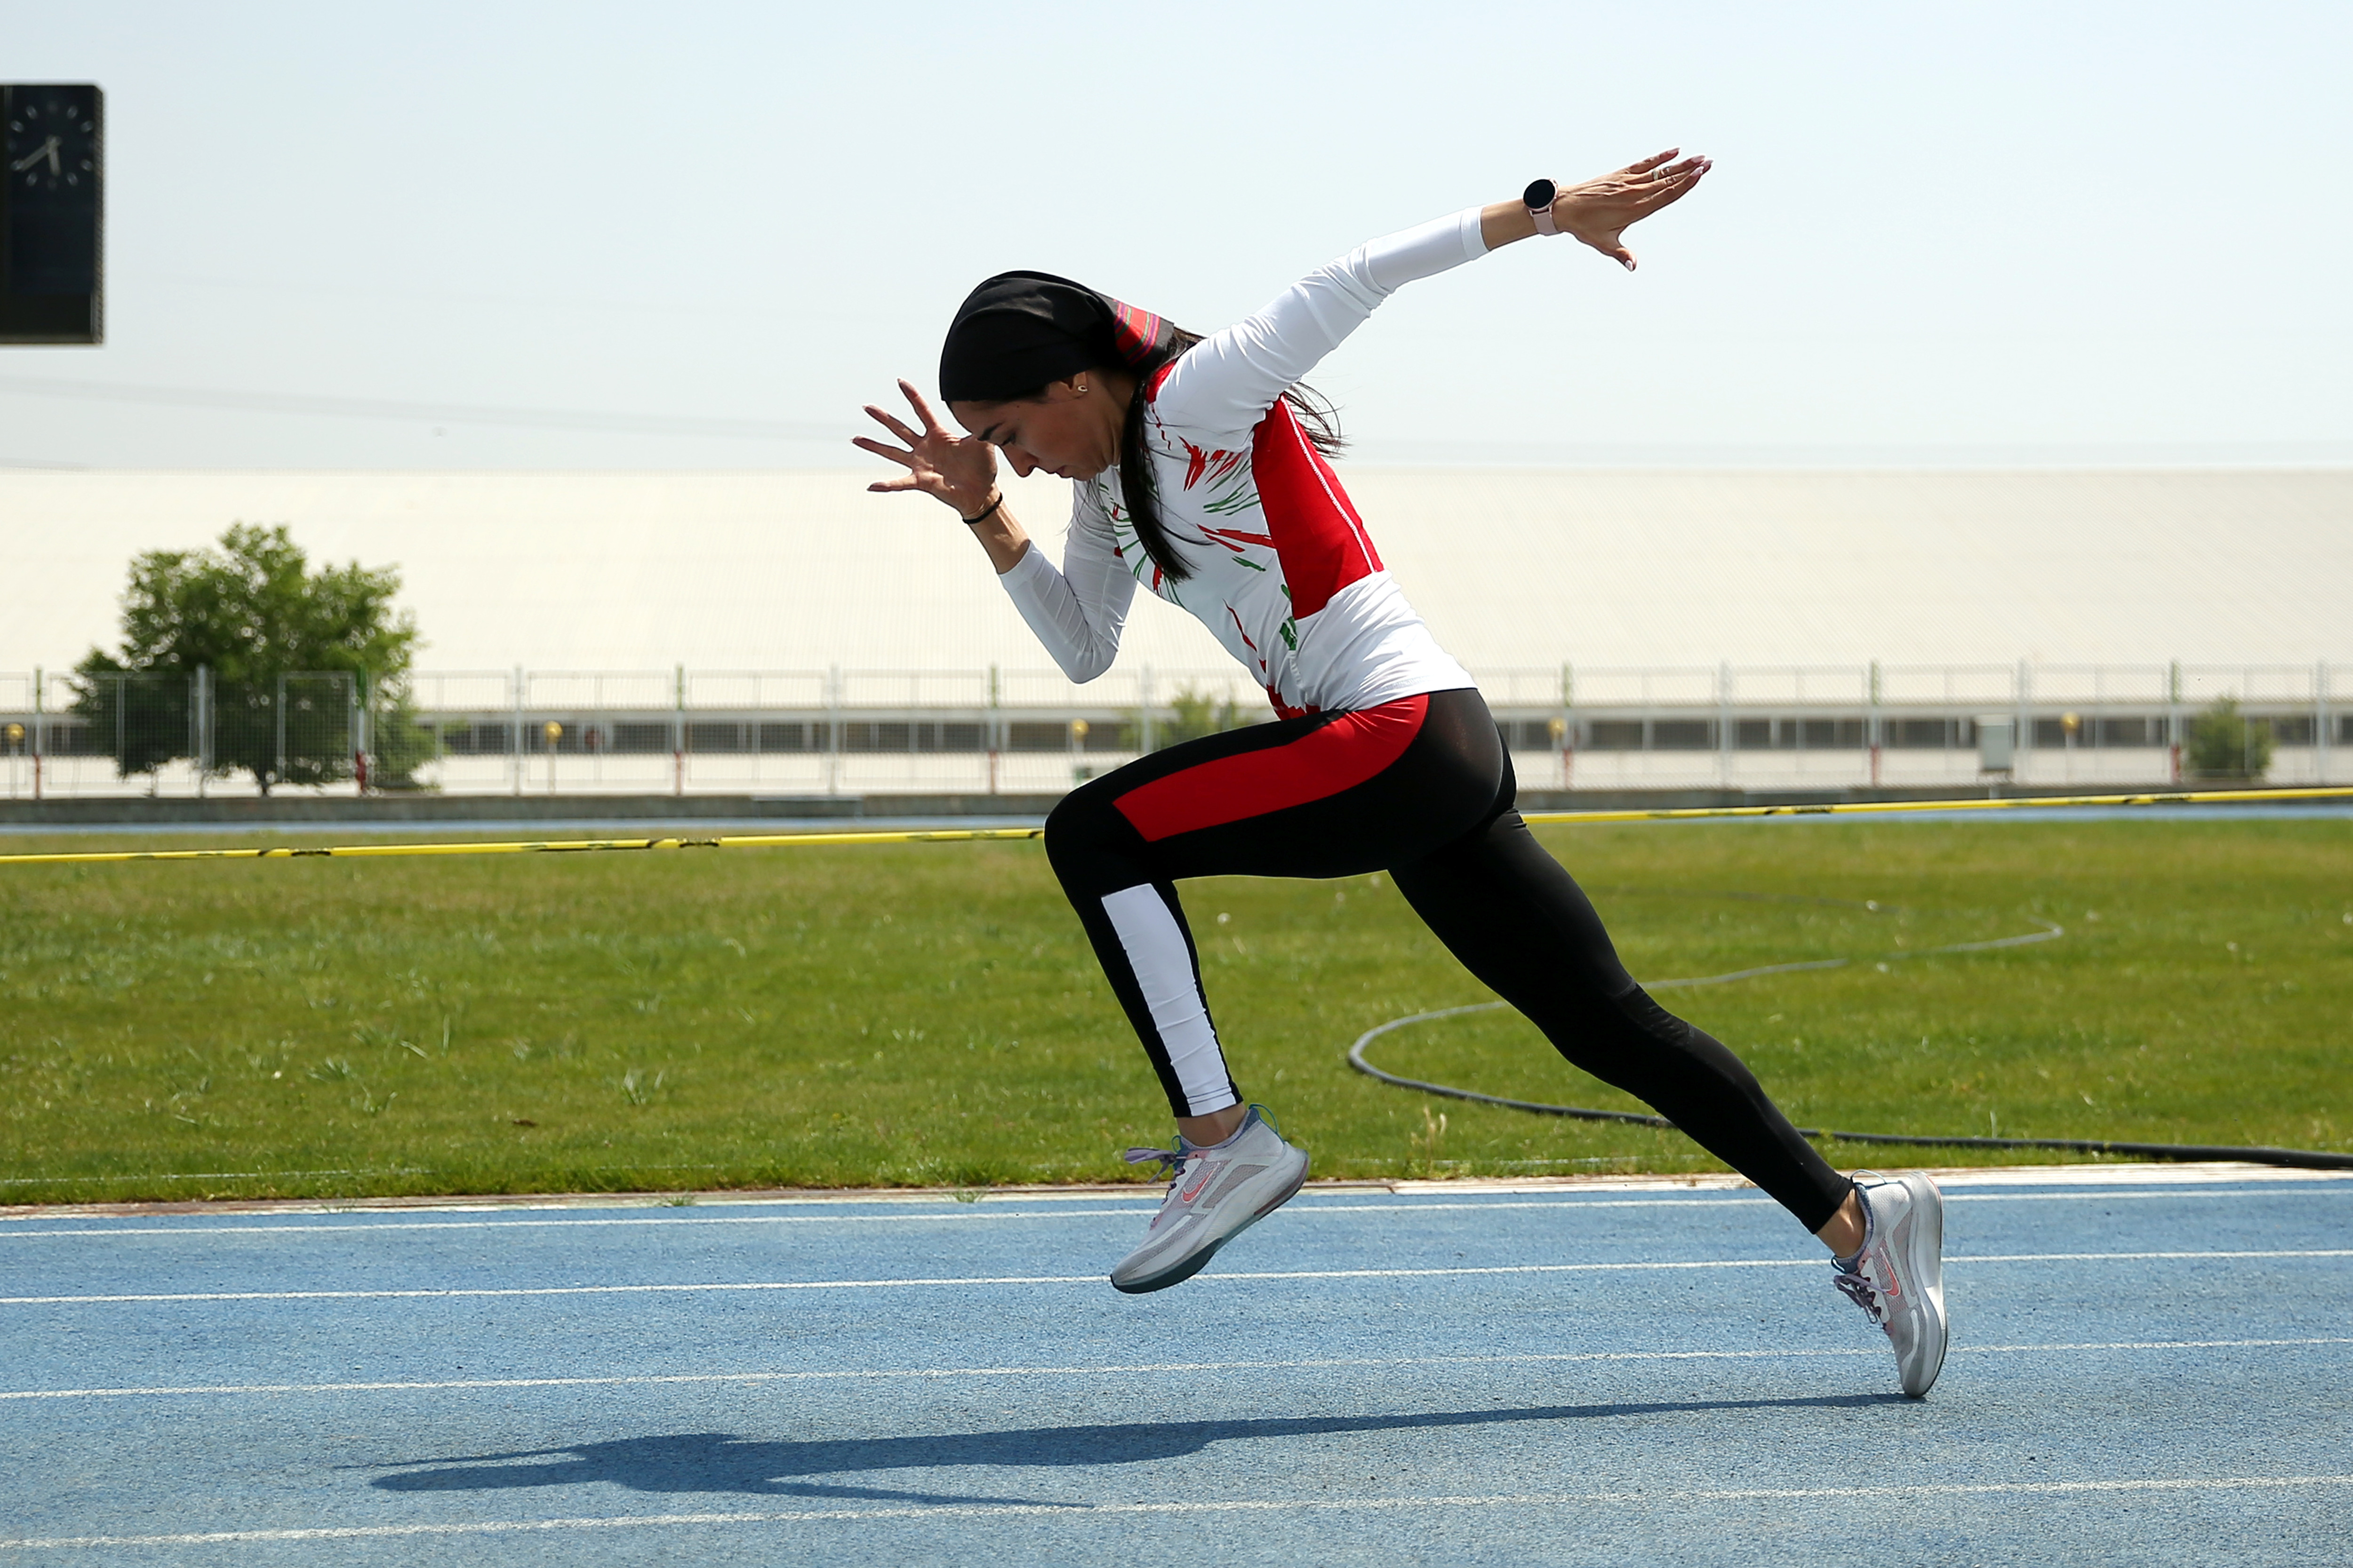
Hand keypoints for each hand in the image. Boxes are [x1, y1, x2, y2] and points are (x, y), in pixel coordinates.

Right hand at [852, 379, 997, 515]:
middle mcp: (924, 447)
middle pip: (899, 428)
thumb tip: (986, 409)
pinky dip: (886, 485)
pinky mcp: (920, 481)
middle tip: (866, 407)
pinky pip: (900, 483)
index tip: (900, 381)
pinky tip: (871, 486)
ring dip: (873, 446)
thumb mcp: (982, 442)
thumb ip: (980, 426)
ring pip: (892, 452)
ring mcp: (920, 464)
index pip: (922, 411)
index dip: (912, 396)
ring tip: (855, 439)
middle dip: (883, 418)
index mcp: (939, 434)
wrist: (981, 492)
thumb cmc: (982, 466)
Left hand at [1551, 149, 1711, 270]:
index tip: (1699, 174)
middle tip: (1709, 162)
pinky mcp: (1620, 174)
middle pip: (1668, 180)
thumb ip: (1622, 254)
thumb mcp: (1604, 244)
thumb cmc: (1584, 227)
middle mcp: (1634, 193)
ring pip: (1659, 171)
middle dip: (1689, 171)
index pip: (1666, 195)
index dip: (1685, 184)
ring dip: (1680, 163)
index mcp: (1635, 209)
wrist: (1565, 207)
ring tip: (1698, 157)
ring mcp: (1628, 181)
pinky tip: (1674, 151)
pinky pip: (1644, 163)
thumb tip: (1633, 267)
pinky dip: (1659, 157)